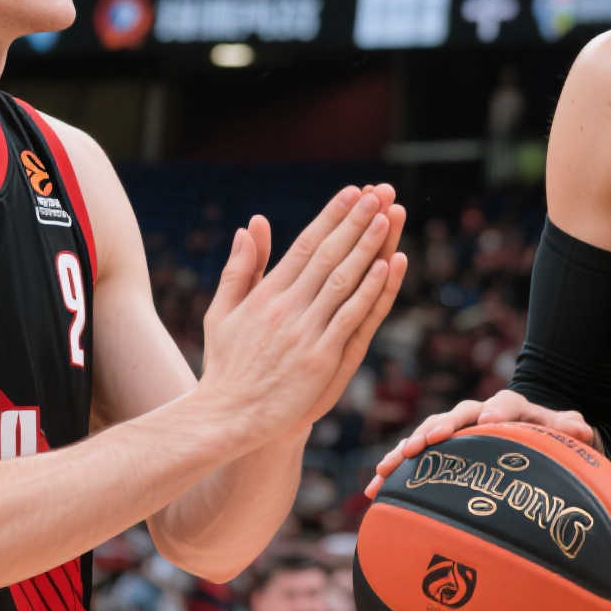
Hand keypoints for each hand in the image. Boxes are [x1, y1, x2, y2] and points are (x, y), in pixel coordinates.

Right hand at [196, 185, 404, 442]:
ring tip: (387, 216)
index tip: (352, 192)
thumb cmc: (226, 367)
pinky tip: (387, 266)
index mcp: (266, 294)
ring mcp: (306, 332)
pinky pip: (351, 317)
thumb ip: (239, 268)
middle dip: (356, 221)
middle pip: (328, 254)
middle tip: (379, 192)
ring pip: (344, 280)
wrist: (228, 417)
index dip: (331, 217)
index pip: (304, 245)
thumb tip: (247, 225)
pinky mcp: (321, 358)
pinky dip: (369, 290)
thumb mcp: (223, 312)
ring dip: (368, 246)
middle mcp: (287, 307)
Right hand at [364, 390, 594, 498]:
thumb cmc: (550, 436)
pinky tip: (375, 491)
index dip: (496, 410)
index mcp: (510, 407)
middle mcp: (478, 414)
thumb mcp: (565, 431)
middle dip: (440, 427)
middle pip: (457, 416)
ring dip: (406, 449)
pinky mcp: (440, 450)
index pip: (505, 403)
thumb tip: (582, 429)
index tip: (488, 420)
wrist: (529, 436)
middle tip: (425, 442)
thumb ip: (571, 428)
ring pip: (427, 434)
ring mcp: (456, 431)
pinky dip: (395, 470)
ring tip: (387, 468)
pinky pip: (415, 457)